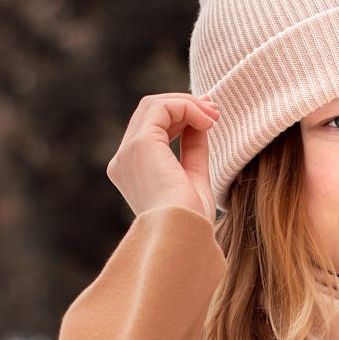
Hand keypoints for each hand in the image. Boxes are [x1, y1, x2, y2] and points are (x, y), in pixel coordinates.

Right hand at [106, 93, 219, 220]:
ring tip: (213, 116)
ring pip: (154, 105)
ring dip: (188, 104)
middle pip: (150, 113)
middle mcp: (123, 160)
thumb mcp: (194, 178)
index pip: (152, 130)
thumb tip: (200, 122)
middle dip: (185, 106)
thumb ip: (193, 149)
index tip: (210, 118)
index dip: (181, 117)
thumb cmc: (192, 220)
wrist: (185, 235)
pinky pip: (161, 108)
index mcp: (132, 172)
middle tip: (215, 111)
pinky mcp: (139, 144)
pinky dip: (187, 107)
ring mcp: (127, 152)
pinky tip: (207, 121)